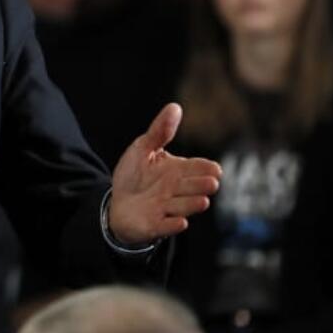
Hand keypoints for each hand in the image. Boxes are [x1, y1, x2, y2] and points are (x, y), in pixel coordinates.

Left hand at [109, 103, 221, 245]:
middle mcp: (176, 191)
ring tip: (203, 201)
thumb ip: (159, 131)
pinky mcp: (154, 225)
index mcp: (177, 171)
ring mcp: (166, 209)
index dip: (205, 169)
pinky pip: (165, 226)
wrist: (117, 204)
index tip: (215, 169)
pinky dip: (173, 225)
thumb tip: (175, 106)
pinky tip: (181, 222)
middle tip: (212, 183)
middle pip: (192, 188)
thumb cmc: (135, 175)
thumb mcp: (143, 149)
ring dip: (192, 204)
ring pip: (183, 206)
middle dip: (201, 186)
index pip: (197, 168)